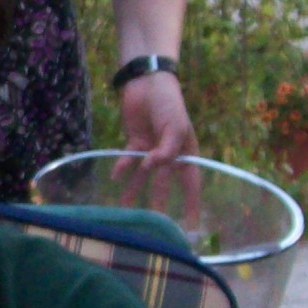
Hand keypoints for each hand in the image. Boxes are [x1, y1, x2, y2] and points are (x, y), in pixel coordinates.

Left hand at [115, 73, 199, 216]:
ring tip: (125, 208)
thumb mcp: (175, 126)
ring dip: (134, 190)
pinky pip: (128, 159)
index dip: (191, 203)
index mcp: (186, 152)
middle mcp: (169, 155)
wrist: (147, 82)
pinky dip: (122, 166)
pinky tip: (116, 176)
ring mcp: (151, 149)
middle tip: (152, 223)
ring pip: (143, 176)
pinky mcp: (134, 143)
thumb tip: (153, 168)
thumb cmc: (169, 103)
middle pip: (164, 183)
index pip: (191, 183)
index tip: (190, 225)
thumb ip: (167, 150)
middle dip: (159, 201)